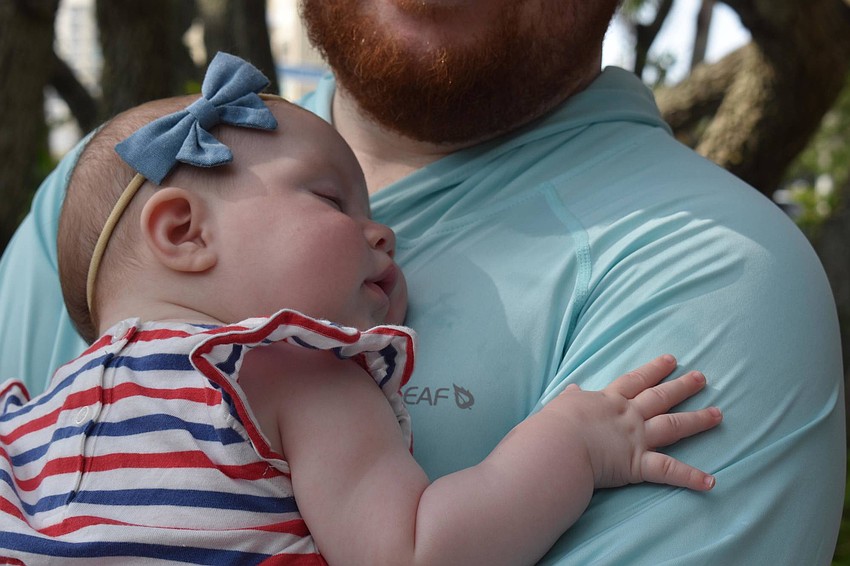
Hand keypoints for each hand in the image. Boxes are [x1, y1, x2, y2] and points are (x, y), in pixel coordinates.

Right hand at [549, 355, 721, 490]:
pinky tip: (711, 481)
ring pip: (673, 426)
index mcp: (607, 400)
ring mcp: (635, 438)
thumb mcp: (559, 405)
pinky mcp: (637, 463)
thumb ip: (570, 398)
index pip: (635, 380)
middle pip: (660, 397)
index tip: (671, 360)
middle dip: (682, 386)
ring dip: (697, 420)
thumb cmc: (551, 426)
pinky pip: (669, 471)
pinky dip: (690, 477)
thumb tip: (573, 389)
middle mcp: (627, 415)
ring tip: (718, 414)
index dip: (654, 369)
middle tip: (702, 377)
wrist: (556, 445)